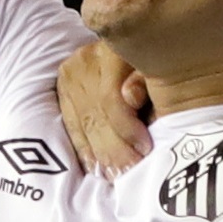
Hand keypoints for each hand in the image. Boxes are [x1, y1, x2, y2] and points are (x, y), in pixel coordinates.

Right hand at [56, 42, 154, 170]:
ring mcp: (70, 75)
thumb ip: (146, 81)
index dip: (126, 128)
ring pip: (83, 123)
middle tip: (128, 174)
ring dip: (99, 154)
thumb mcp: (159, 68)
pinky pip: (72, 125)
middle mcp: (86, 61)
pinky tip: (96, 168)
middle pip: (95, 114)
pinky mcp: (63, 88)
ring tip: (114, 176)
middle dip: (113, 149)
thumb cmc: (158, 62)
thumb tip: (130, 96)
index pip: (110, 98)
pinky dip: (85, 149)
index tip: (145, 150)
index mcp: (112, 51)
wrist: (139, 45)